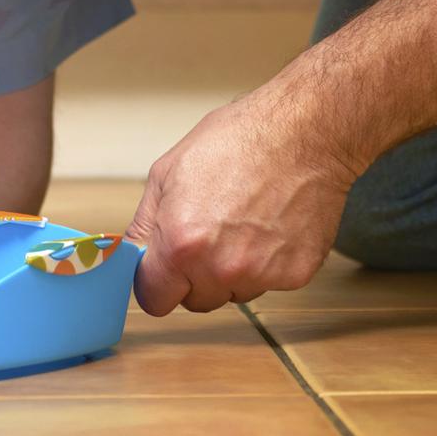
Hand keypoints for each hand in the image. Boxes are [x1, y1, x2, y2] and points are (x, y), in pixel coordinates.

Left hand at [124, 92, 356, 314]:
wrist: (303, 134)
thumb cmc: (238, 141)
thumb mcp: (167, 172)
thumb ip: (145, 225)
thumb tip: (133, 257)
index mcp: (180, 245)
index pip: (154, 300)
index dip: (157, 282)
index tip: (164, 270)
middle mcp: (220, 268)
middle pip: (195, 301)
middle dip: (194, 276)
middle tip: (209, 232)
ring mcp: (260, 275)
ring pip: (233, 293)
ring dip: (232, 270)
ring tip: (244, 222)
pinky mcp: (295, 275)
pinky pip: (269, 283)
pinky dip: (268, 262)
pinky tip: (271, 225)